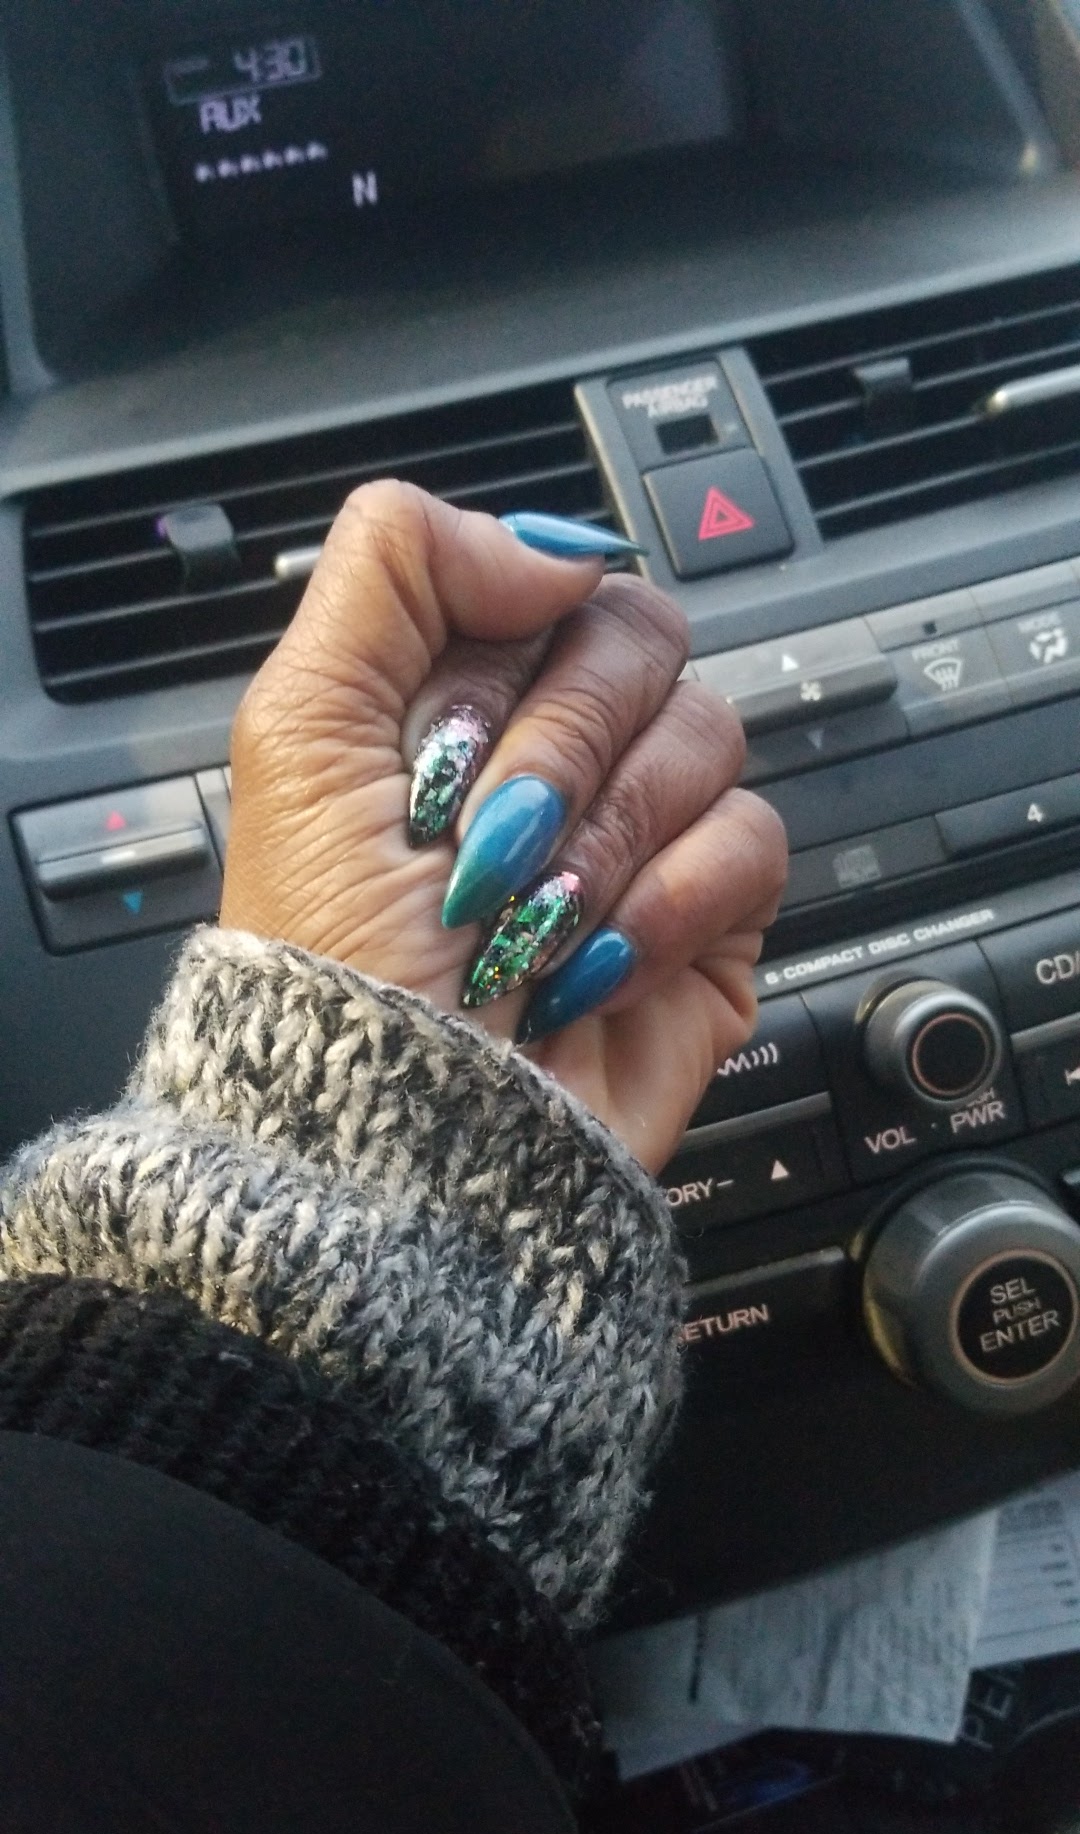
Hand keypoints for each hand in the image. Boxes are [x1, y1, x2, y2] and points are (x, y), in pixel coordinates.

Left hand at [221, 481, 786, 1171]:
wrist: (393, 1123)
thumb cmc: (329, 950)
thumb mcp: (301, 726)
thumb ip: (399, 564)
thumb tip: (562, 546)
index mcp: (466, 692)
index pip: (555, 580)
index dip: (509, 646)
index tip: (445, 732)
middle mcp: (562, 751)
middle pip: (644, 639)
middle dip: (556, 745)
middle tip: (485, 839)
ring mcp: (641, 832)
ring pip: (708, 731)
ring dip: (605, 831)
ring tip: (529, 917)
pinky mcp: (709, 918)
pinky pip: (752, 839)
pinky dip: (665, 902)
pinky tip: (588, 959)